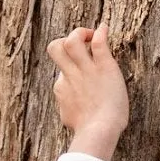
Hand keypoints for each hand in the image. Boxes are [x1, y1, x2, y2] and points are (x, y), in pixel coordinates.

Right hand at [48, 22, 128, 160]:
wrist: (98, 131)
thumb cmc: (88, 130)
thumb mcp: (69, 118)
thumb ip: (67, 106)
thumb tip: (67, 109)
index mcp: (61, 87)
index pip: (62, 70)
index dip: (72, 67)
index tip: (83, 71)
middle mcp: (69, 75)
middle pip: (55, 47)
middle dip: (65, 41)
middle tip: (80, 45)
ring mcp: (85, 69)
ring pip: (71, 40)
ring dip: (80, 33)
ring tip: (91, 36)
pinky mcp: (104, 66)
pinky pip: (99, 43)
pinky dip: (101, 32)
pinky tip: (104, 29)